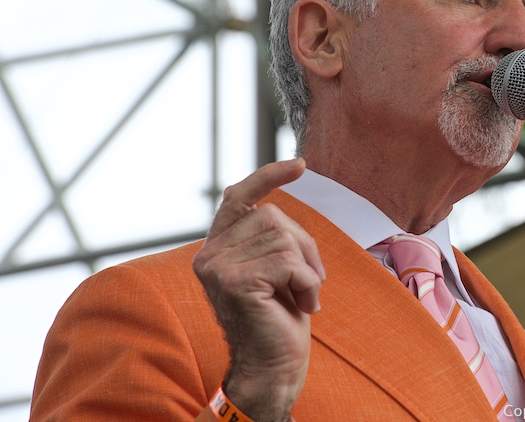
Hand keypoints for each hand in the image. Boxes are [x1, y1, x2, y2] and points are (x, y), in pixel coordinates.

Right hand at [193, 158, 324, 420]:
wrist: (273, 366)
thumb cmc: (279, 316)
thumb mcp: (272, 266)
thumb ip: (265, 235)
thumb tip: (259, 194)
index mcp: (217, 246)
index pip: (239, 196)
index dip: (269, 176)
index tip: (300, 164)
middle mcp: (209, 253)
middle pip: (272, 215)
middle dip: (303, 244)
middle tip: (309, 280)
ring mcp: (218, 267)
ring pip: (284, 239)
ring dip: (307, 269)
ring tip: (302, 297)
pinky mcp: (234, 282)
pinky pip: (290, 263)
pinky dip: (308, 283)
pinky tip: (303, 305)